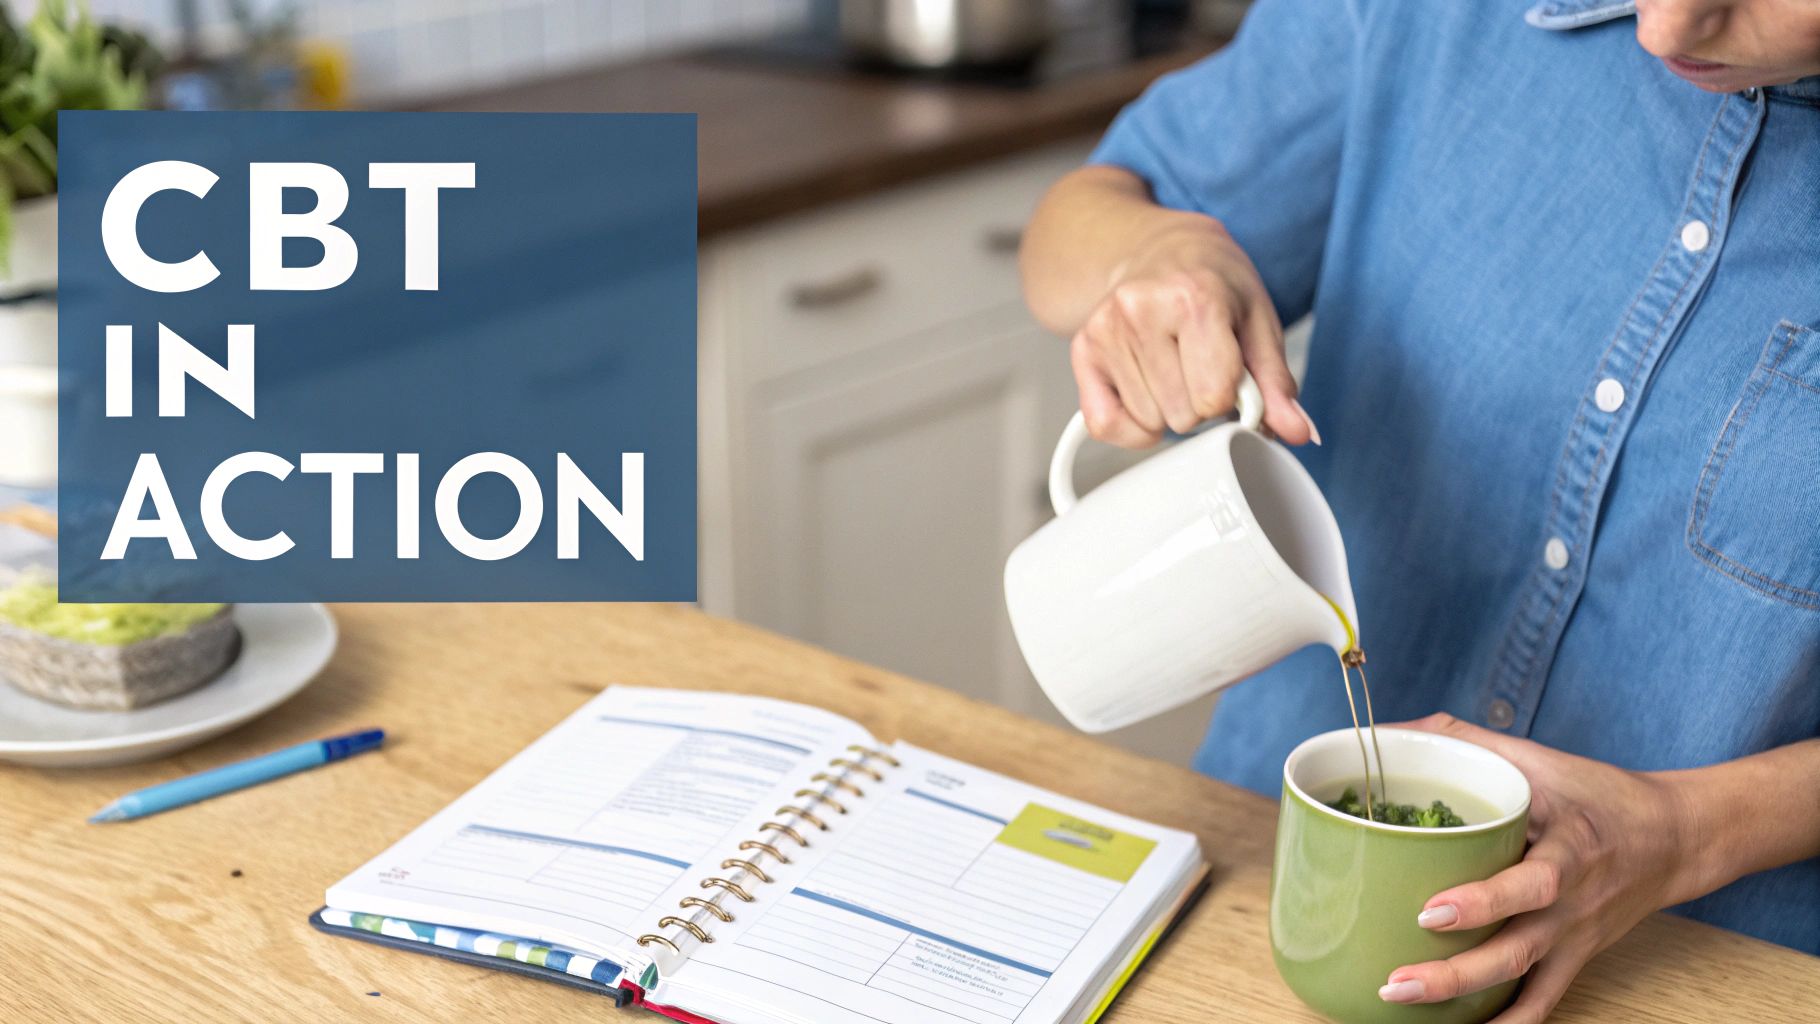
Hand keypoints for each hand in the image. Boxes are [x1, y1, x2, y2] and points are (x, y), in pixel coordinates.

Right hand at [1068, 212, 1317, 448]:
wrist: (1162, 249)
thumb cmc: (1214, 283)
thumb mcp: (1258, 322)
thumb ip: (1276, 382)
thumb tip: (1298, 432)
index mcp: (1194, 298)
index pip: (1214, 396)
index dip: (1230, 397)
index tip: (1230, 372)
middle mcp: (1141, 310)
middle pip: (1183, 415)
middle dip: (1200, 404)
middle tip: (1199, 366)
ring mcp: (1106, 330)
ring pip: (1149, 423)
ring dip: (1168, 409)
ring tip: (1173, 368)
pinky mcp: (1083, 349)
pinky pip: (1106, 425)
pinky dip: (1131, 426)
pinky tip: (1146, 392)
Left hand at [1379, 714, 1700, 1022]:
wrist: (1674, 838)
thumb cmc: (1594, 794)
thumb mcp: (1537, 758)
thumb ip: (1463, 739)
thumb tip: (1386, 732)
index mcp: (1567, 848)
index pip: (1533, 883)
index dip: (1484, 902)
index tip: (1432, 912)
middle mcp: (1571, 901)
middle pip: (1516, 948)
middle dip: (1453, 972)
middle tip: (1396, 980)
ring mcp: (1572, 936)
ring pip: (1522, 981)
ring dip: (1462, 998)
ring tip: (1402, 999)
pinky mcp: (1575, 957)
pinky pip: (1543, 1003)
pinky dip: (1508, 1023)